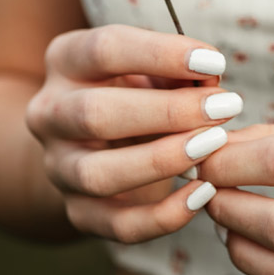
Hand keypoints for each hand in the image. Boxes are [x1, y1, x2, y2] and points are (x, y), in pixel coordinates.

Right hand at [26, 24, 241, 242]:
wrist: (98, 142)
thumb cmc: (138, 89)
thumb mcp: (152, 68)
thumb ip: (179, 69)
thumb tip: (211, 75)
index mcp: (66, 60)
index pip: (103, 49)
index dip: (160, 54)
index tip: (215, 61)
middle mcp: (49, 113)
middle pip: (95, 113)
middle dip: (167, 111)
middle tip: (223, 107)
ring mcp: (58, 167)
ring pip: (98, 174)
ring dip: (162, 160)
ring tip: (213, 144)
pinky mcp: (77, 212)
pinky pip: (116, 225)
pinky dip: (162, 216)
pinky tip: (203, 194)